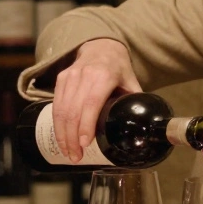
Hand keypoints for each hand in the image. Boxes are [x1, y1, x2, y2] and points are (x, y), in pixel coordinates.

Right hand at [51, 38, 141, 161]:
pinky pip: (56, 105)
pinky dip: (57, 125)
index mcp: (104, 76)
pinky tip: (61, 139)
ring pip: (61, 110)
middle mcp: (84, 75)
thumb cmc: (118, 69)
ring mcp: (70, 76)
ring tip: (69, 153)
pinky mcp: (61, 79)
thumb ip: (136, 103)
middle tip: (76, 157)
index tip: (85, 144)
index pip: (92, 103)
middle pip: (74, 111)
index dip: (86, 125)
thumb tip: (146, 128)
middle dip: (72, 138)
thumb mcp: (131, 82)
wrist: (101, 46)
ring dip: (63, 135)